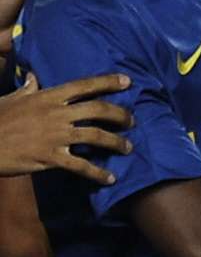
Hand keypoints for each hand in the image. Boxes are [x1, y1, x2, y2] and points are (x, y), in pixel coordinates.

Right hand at [0, 73, 133, 183]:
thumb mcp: (12, 99)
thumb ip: (28, 89)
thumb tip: (34, 78)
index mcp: (49, 97)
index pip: (85, 85)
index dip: (108, 82)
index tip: (127, 81)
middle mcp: (57, 114)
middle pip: (98, 110)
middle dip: (119, 114)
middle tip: (132, 120)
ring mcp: (55, 136)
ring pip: (95, 136)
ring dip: (116, 142)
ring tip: (128, 147)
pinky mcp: (49, 158)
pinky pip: (79, 165)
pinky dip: (97, 172)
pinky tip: (109, 178)